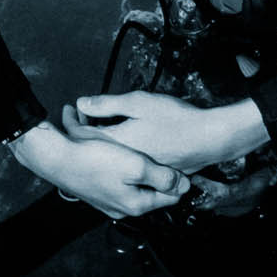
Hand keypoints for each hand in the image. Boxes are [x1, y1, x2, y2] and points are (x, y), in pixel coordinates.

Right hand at [9, 119, 190, 218]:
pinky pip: (120, 180)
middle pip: (152, 191)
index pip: (169, 197)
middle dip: (160, 174)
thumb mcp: (134, 165)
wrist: (58, 160)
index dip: (179, 180)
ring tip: (149, 152)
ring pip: (136, 185)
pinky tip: (125, 154)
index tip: (186, 163)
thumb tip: (182, 186)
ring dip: (143, 170)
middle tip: (170, 156)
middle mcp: (124, 207)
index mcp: (136, 204)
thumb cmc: (96, 160)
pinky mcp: (98, 191)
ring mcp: (109, 201)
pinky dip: (126, 168)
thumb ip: (160, 176)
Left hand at [65, 91, 268, 172]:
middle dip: (84, 134)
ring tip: (96, 129)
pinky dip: (118, 154)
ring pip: (111, 158)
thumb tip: (81, 103)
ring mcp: (138, 170)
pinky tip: (123, 143)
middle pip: (95, 149)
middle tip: (79, 118)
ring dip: (101, 144)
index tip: (69, 111)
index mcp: (118, 143)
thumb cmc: (175, 119)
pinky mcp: (151, 173)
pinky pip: (126, 165)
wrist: (207, 139)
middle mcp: (124, 162)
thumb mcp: (140, 102)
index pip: (85, 136)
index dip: (74, 123)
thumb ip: (108, 104)